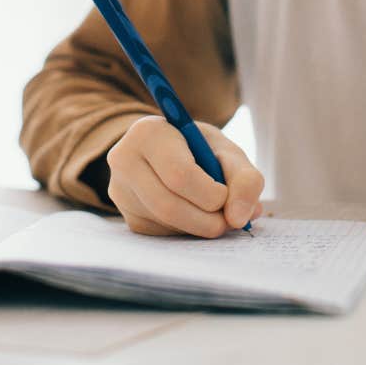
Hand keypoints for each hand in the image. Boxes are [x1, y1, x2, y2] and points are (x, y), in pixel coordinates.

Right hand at [107, 116, 264, 236]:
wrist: (172, 152)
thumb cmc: (203, 150)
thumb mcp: (228, 152)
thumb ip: (244, 179)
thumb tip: (240, 219)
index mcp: (149, 132)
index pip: (179, 174)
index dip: (209, 193)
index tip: (226, 196)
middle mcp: (125, 160)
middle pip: (168, 204)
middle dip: (206, 219)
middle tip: (229, 221)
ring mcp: (121, 191)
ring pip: (164, 222)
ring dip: (199, 228)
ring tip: (220, 218)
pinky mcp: (127, 216)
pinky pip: (160, 234)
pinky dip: (187, 231)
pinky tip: (198, 217)